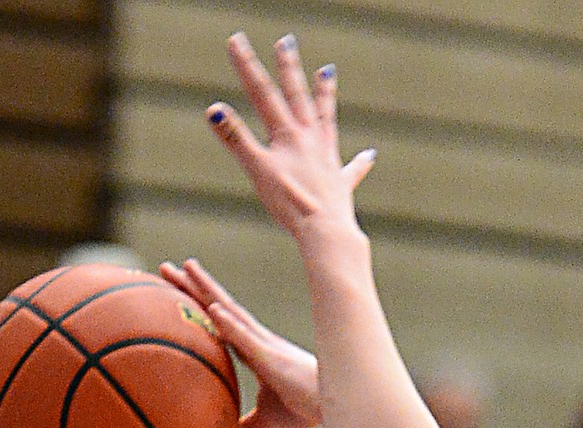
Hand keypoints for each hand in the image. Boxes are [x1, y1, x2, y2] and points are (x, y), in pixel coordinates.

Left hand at [160, 259, 318, 427]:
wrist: (334, 406)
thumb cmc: (305, 407)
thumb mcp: (265, 420)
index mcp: (253, 351)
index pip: (219, 324)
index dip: (198, 304)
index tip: (175, 288)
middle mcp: (255, 340)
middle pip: (217, 307)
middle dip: (192, 286)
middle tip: (164, 267)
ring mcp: (263, 345)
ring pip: (229, 311)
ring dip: (206, 290)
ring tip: (184, 267)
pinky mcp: (272, 357)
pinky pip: (247, 337)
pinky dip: (229, 323)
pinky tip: (213, 308)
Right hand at [207, 33, 374, 244]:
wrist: (325, 230)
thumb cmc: (291, 203)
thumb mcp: (258, 170)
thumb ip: (236, 139)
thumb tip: (213, 110)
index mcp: (288, 135)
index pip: (262, 94)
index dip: (247, 66)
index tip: (236, 40)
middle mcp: (311, 140)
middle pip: (298, 95)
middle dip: (289, 68)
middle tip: (286, 41)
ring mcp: (328, 159)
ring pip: (326, 118)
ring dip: (325, 95)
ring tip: (328, 71)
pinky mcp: (341, 184)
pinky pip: (352, 170)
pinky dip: (360, 163)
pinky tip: (369, 155)